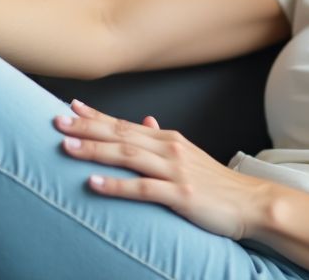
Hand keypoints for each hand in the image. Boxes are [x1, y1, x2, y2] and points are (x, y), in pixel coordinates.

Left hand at [54, 99, 272, 239]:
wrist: (250, 202)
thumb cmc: (217, 183)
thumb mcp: (189, 155)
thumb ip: (162, 139)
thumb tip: (144, 120)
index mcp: (169, 139)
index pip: (125, 123)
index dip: (97, 115)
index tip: (71, 106)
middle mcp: (170, 149)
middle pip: (121, 135)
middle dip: (87, 127)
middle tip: (57, 122)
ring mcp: (175, 171)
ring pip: (127, 156)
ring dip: (95, 150)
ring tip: (67, 147)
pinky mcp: (180, 194)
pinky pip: (142, 189)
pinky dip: (115, 185)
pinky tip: (93, 184)